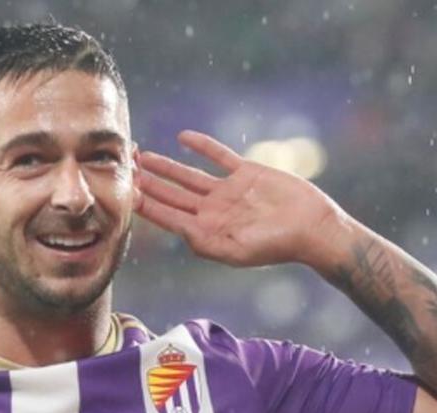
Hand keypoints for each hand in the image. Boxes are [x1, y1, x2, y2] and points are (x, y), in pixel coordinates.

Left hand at [137, 130, 348, 268]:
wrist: (313, 228)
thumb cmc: (277, 246)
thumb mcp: (237, 251)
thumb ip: (205, 242)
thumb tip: (178, 231)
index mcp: (206, 231)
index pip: (167, 216)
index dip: (145, 204)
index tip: (123, 192)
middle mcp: (212, 211)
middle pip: (172, 195)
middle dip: (147, 183)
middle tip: (123, 169)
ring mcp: (227, 192)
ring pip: (189, 176)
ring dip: (166, 166)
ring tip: (143, 156)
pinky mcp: (245, 174)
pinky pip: (218, 156)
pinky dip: (202, 146)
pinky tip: (183, 137)